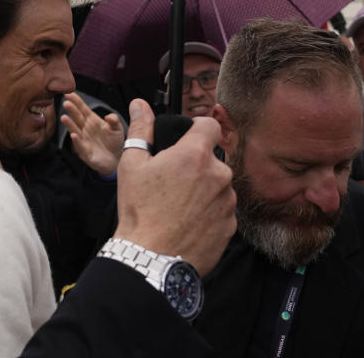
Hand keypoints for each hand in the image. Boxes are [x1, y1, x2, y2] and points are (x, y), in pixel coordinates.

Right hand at [60, 92, 124, 175]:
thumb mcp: (117, 128)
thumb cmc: (115, 141)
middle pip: (77, 118)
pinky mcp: (85, 152)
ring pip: (75, 130)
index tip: (69, 93)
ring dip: (69, 124)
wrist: (116, 159)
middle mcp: (85, 129)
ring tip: (64, 117)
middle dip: (71, 110)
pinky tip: (74, 135)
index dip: (76, 101)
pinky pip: (80, 146)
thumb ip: (114, 120)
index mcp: (92, 120)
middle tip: (66, 102)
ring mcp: (84, 140)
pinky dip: (76, 141)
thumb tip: (109, 116)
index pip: (83, 108)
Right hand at [113, 98, 235, 276]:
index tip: (186, 141)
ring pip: (219, 185)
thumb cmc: (139, 211)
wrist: (152, 259)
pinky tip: (188, 223)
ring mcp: (227, 202)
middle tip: (173, 182)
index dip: (197, 129)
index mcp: (195, 155)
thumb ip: (141, 130)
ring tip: (179, 207)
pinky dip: (209, 213)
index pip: (210, 125)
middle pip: (213, 159)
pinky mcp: (231, 226)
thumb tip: (139, 104)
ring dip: (204, 190)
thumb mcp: (132, 165)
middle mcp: (219, 175)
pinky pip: (222, 210)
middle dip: (197, 165)